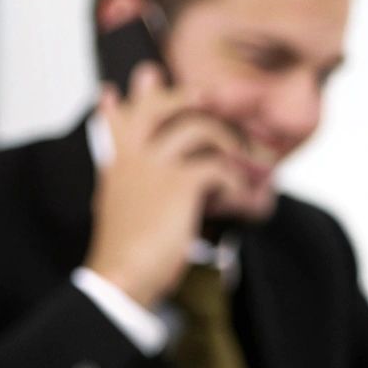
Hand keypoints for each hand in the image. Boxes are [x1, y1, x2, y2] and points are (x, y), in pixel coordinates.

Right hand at [85, 63, 248, 305]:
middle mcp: (133, 158)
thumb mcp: (123, 218)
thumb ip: (135, 194)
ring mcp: (155, 166)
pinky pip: (220, 168)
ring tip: (254, 164)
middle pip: (159, 108)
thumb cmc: (126, 256)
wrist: (120, 277)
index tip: (112, 91)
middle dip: (185, 97)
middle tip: (207, 95)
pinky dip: (239, 185)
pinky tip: (247, 202)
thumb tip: (165, 183)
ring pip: (200, 129)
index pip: (117, 123)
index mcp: (117, 166)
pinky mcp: (180, 183)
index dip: (119, 107)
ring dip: (232, 145)